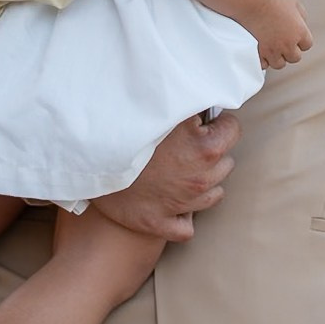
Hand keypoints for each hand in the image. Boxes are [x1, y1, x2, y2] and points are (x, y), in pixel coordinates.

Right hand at [88, 109, 239, 241]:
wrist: (90, 158)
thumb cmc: (129, 128)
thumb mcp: (166, 109)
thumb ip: (193, 103)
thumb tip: (210, 95)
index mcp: (206, 148)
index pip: (233, 130)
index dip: (218, 123)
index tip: (203, 123)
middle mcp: (201, 179)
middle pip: (226, 163)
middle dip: (211, 153)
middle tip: (187, 145)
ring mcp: (183, 205)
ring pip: (214, 194)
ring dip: (202, 182)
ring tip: (180, 170)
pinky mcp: (160, 223)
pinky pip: (186, 227)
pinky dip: (183, 216)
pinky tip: (173, 203)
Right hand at [247, 0, 313, 69]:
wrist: (251, 0)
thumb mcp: (294, 1)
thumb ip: (301, 15)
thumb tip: (302, 22)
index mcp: (300, 31)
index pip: (307, 45)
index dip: (301, 40)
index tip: (295, 35)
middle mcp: (288, 43)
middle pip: (295, 57)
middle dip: (290, 50)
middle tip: (283, 41)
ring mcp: (273, 49)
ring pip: (280, 64)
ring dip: (278, 57)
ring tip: (274, 47)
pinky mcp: (259, 51)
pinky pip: (264, 65)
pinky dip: (263, 60)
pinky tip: (262, 51)